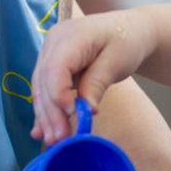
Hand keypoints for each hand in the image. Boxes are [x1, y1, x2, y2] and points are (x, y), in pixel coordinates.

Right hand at [30, 8, 155, 145]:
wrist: (130, 29)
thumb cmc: (127, 40)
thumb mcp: (117, 61)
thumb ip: (97, 84)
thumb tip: (84, 110)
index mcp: (70, 36)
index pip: (55, 68)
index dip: (59, 94)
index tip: (72, 115)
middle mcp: (53, 42)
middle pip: (44, 81)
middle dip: (51, 113)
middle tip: (61, 139)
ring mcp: (49, 52)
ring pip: (40, 88)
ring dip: (45, 116)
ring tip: (53, 141)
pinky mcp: (51, 64)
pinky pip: (44, 89)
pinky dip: (45, 110)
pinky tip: (41, 130)